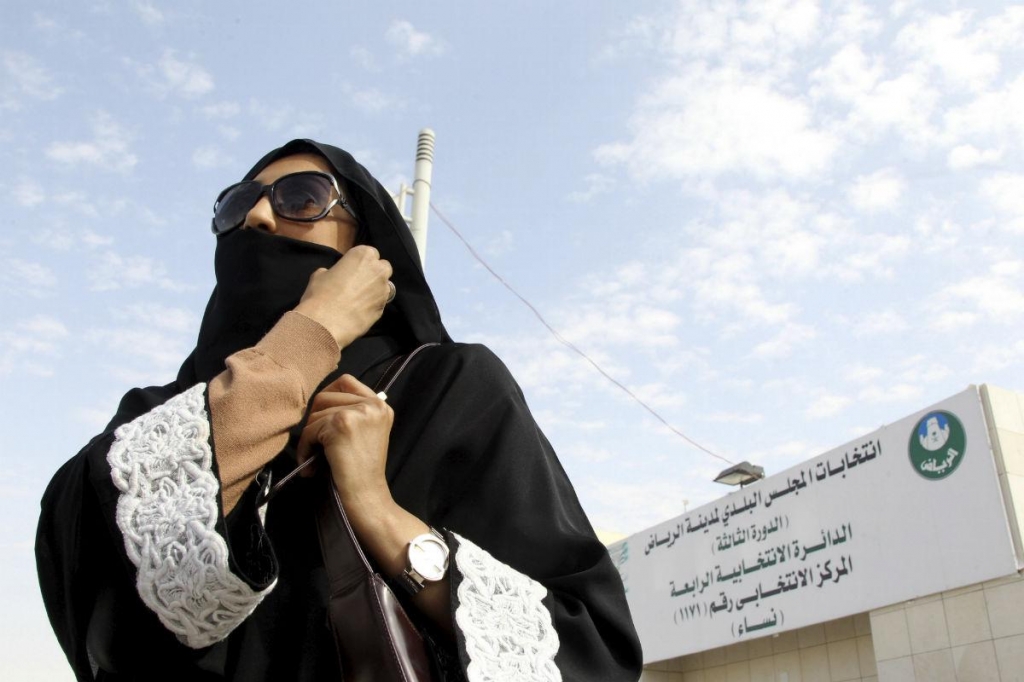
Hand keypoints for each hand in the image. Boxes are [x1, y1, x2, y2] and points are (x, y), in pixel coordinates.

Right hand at [294, 245, 392, 347]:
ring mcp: (384, 291)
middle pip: (383, 267)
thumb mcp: (320, 274)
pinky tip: (360, 311)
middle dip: (375, 272)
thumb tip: (334, 275)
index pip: (369, 253)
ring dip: (375, 289)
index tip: (353, 269)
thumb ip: (333, 271)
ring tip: (360, 298)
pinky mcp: (383, 309)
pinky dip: (373, 305)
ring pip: (385, 286)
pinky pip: (380, 303)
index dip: (361, 261)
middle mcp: (378, 270)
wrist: (326, 323)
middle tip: (360, 281)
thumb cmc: (320, 293)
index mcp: (363, 255)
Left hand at [297, 374, 394, 507]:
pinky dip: (305, 449)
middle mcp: (373, 404)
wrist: (367, 495)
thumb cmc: (363, 471)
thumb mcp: (367, 433)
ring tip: (314, 459)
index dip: (328, 396)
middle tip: (316, 443)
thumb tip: (318, 404)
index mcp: (381, 405)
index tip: (322, 419)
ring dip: (309, 438)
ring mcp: (358, 412)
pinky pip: (310, 430)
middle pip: (326, 395)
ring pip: (316, 414)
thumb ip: (353, 413)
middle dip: (315, 419)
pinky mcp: (341, 423)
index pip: (346, 381)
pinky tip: (311, 466)